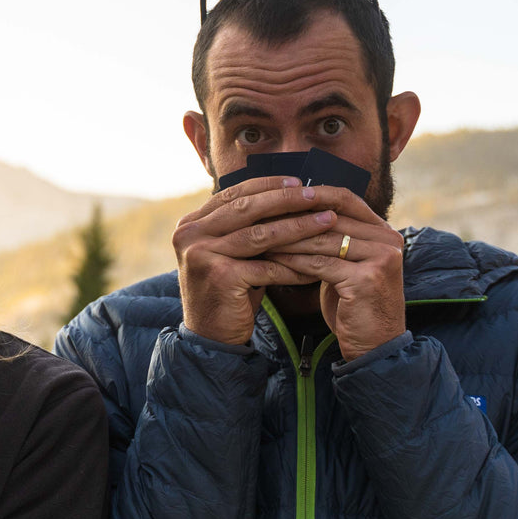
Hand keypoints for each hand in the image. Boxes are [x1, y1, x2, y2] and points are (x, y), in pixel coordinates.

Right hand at [173, 176, 343, 345]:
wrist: (210, 336)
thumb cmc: (228, 291)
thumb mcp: (230, 252)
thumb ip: (244, 226)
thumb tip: (286, 193)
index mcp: (191, 223)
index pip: (233, 194)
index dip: (267, 185)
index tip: (298, 182)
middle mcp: (190, 235)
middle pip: (247, 208)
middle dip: (286, 199)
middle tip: (316, 195)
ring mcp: (202, 255)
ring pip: (260, 235)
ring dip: (298, 226)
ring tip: (327, 221)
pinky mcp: (221, 277)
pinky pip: (268, 267)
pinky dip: (295, 266)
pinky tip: (318, 263)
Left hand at [267, 188, 406, 359]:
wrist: (375, 347)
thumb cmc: (355, 306)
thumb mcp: (347, 266)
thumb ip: (335, 240)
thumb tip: (299, 211)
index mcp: (385, 232)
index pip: (346, 200)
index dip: (313, 194)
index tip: (280, 195)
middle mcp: (389, 240)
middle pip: (332, 218)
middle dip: (294, 216)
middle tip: (261, 214)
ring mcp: (381, 258)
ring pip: (323, 240)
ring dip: (288, 238)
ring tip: (260, 236)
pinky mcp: (366, 279)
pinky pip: (320, 264)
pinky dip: (293, 261)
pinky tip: (272, 259)